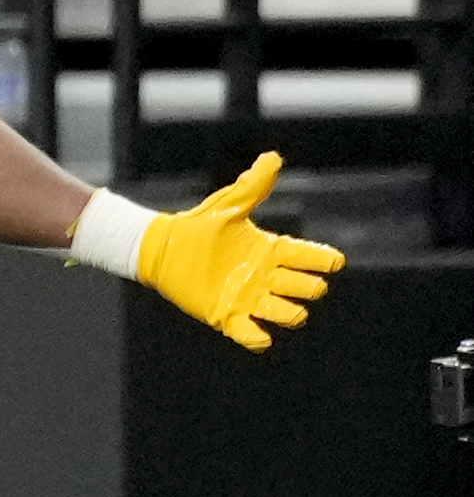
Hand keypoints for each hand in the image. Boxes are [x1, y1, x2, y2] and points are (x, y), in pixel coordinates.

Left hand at [137, 152, 344, 351]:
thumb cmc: (200, 225)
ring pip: (284, 313)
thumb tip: (272, 158)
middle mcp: (266, 276)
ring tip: (291, 311)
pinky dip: (256, 338)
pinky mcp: (226, 315)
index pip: (308, 256)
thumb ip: (252, 186)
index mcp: (272, 250)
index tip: (332, 262)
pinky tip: (260, 338)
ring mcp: (248, 297)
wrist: (165, 247)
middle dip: (308, 288)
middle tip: (297, 282)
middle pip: (303, 287)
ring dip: (290, 314)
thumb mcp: (228, 205)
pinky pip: (248, 333)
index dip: (323, 260)